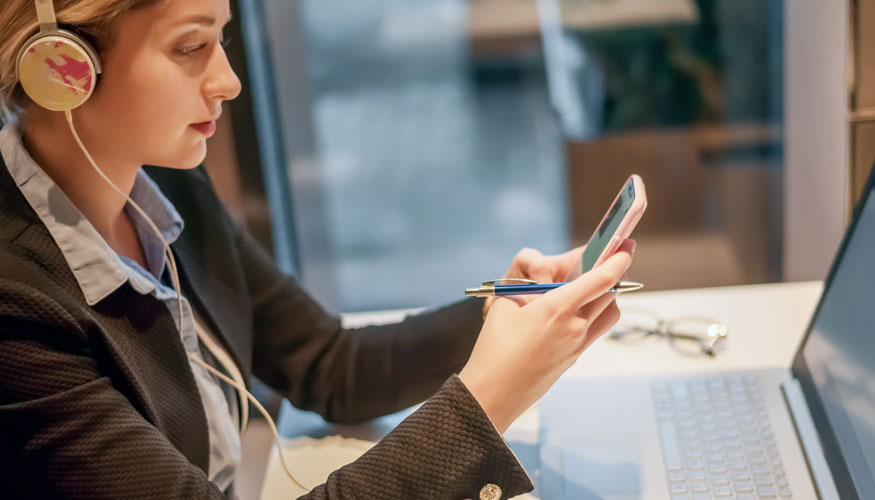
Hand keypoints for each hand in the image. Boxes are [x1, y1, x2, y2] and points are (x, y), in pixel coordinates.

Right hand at [460, 239, 635, 433]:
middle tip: (610, 258)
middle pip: (610, 293)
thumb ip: (527, 285)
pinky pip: (596, 329)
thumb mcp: (503, 305)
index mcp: (557, 308)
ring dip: (609, 295)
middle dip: (613, 273)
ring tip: (596, 284)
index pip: (600, 279)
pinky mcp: (574, 357)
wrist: (494, 393)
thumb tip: (544, 278)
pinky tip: (579, 309)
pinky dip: (597, 313)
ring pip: (609, 313)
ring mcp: (577, 344)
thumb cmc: (494, 349)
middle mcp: (574, 326)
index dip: (618, 259)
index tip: (627, 246)